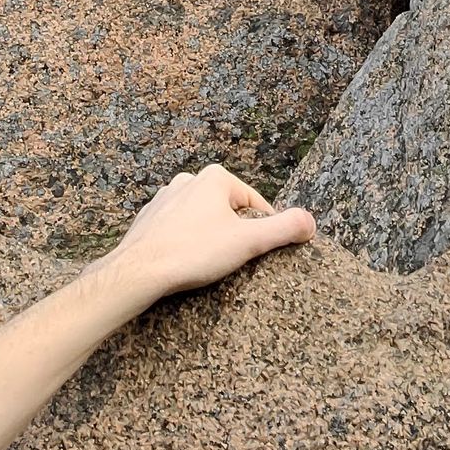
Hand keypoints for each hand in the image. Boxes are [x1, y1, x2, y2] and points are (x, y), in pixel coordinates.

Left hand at [108, 163, 314, 302]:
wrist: (138, 271)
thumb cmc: (192, 253)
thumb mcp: (248, 243)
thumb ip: (283, 230)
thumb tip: (310, 222)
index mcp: (216, 178)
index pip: (255, 203)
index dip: (262, 230)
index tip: (260, 253)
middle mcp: (189, 180)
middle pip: (227, 209)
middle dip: (233, 233)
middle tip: (232, 261)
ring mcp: (166, 198)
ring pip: (201, 217)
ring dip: (209, 236)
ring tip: (208, 264)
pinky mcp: (150, 218)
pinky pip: (178, 228)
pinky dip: (185, 241)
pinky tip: (186, 262)